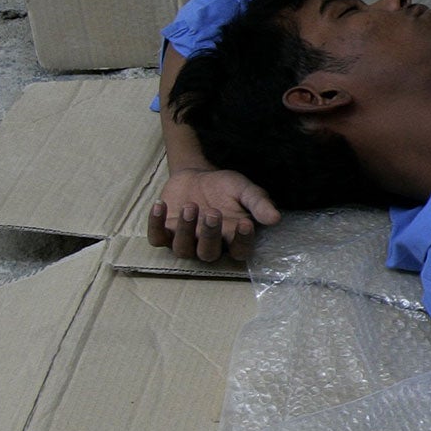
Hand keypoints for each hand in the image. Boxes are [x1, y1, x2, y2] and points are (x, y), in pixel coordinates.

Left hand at [146, 168, 280, 261]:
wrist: (197, 175)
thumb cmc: (225, 187)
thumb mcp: (244, 189)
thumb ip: (258, 203)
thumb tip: (275, 218)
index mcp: (232, 238)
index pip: (239, 251)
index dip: (242, 242)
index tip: (245, 223)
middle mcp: (208, 245)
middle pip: (208, 254)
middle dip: (210, 235)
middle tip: (213, 212)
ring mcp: (185, 241)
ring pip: (183, 250)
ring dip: (186, 231)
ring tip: (191, 205)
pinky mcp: (165, 232)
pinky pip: (156, 238)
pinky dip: (155, 224)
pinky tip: (160, 205)